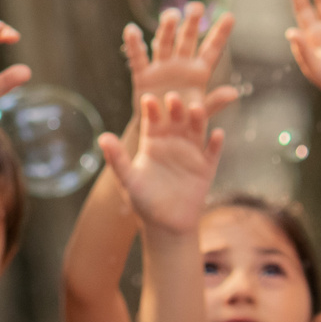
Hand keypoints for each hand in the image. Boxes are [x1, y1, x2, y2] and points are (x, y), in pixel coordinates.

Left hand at [101, 92, 221, 236]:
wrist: (164, 224)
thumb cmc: (142, 201)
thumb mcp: (128, 179)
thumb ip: (117, 159)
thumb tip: (102, 137)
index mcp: (152, 142)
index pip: (152, 121)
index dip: (151, 110)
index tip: (147, 99)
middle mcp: (173, 142)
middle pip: (176, 120)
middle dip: (176, 108)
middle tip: (173, 97)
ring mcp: (191, 153)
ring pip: (197, 130)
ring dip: (198, 119)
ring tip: (196, 108)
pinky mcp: (206, 167)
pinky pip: (213, 152)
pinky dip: (216, 143)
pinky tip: (218, 134)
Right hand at [124, 3, 238, 123]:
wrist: (160, 132)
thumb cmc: (184, 120)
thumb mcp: (201, 113)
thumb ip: (215, 102)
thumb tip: (234, 93)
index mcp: (198, 72)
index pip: (211, 49)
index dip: (220, 33)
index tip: (230, 16)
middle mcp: (180, 64)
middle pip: (186, 39)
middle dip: (191, 23)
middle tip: (196, 8)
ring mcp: (161, 67)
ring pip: (164, 43)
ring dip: (166, 29)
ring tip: (170, 15)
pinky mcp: (143, 75)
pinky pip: (138, 58)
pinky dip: (134, 44)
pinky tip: (131, 30)